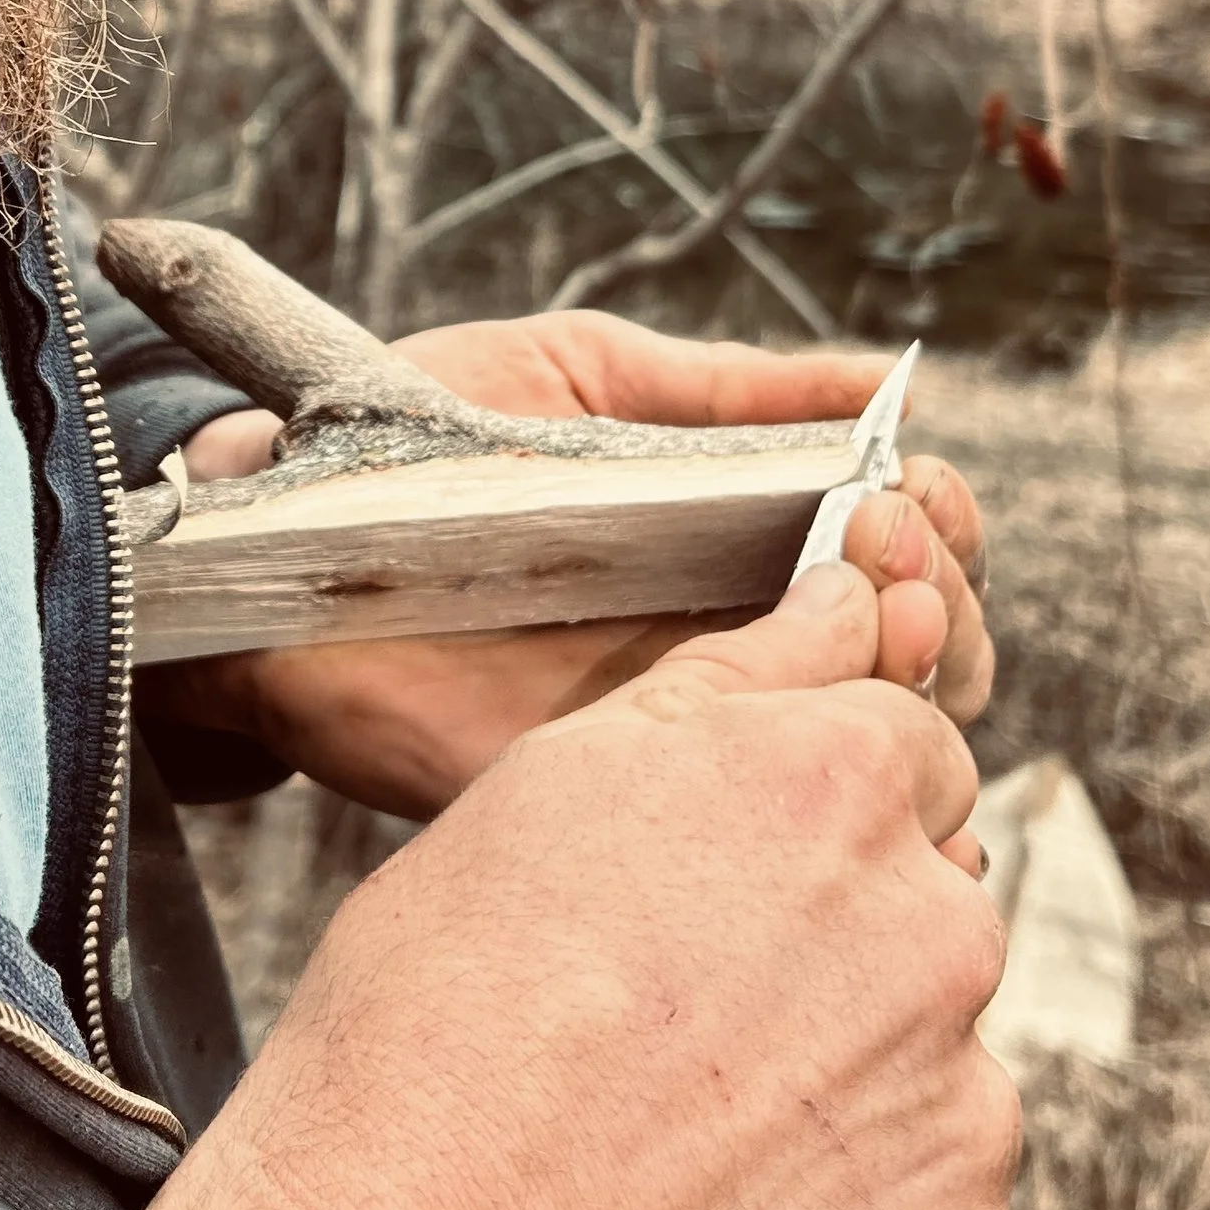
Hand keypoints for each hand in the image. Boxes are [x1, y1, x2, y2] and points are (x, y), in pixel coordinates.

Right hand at [115, 586, 1016, 1209]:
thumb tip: (847, 598)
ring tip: (665, 1159)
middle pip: (926, 907)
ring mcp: (962, 1118)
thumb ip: (733, 680)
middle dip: (830, 951)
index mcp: (834, 786)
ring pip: (929, 1070)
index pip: (903, 746)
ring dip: (839, 1098)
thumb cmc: (430, 1044)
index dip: (799, 808)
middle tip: (664, 1029)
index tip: (709, 881)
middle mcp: (933, 935)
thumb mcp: (543, 791)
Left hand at [157, 308, 992, 816]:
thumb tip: (885, 377)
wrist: (267, 531)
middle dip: (941, 592)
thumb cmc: (409, 438)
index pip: (899, 554)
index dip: (936, 526)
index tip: (907, 489)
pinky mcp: (616, 800)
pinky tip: (826, 706)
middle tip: (891, 544)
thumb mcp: (584, 377)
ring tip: (873, 602)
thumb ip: (730, 390)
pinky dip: (830, 781)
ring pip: (869, 741)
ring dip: (910, 665)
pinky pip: (756, 832)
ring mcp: (682, 730)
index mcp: (735, 544)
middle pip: (918, 651)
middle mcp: (729, 642)